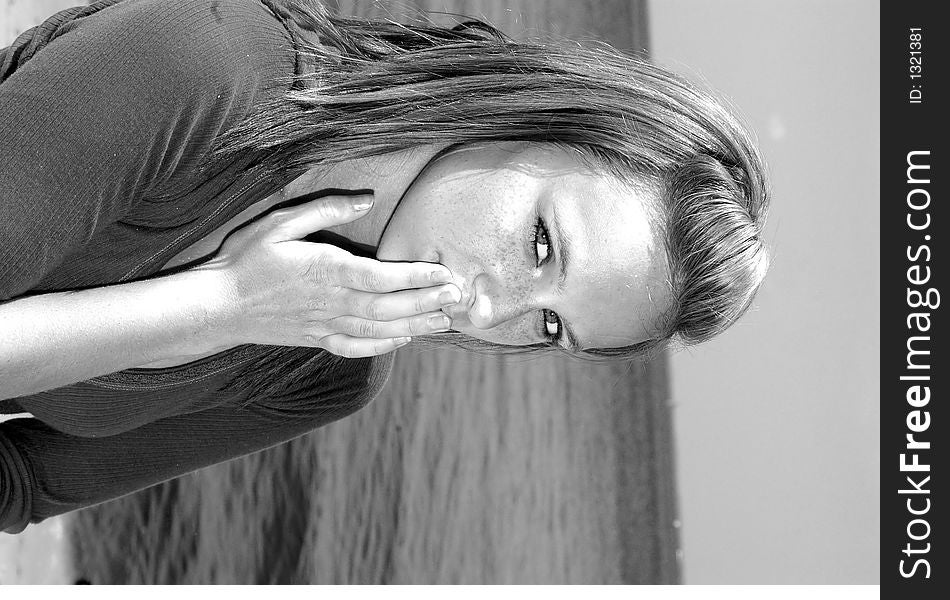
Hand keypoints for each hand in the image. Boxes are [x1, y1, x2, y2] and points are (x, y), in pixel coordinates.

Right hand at [198, 193, 459, 357]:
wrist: (216, 306)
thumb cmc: (246, 259)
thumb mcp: (280, 222)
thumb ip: (325, 210)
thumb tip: (364, 198)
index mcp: (326, 270)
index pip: (382, 276)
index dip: (416, 276)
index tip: (444, 272)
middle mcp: (331, 302)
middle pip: (389, 306)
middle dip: (426, 302)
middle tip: (457, 298)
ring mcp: (325, 325)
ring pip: (379, 330)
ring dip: (415, 326)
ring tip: (444, 322)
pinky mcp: (317, 340)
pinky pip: (357, 348)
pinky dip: (384, 347)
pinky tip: (403, 341)